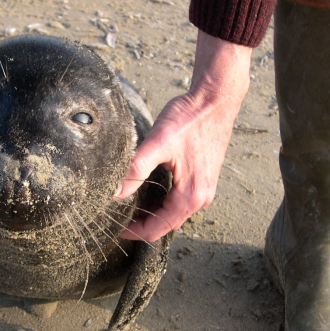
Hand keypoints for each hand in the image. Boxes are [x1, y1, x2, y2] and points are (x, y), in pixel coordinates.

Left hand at [116, 30, 251, 241]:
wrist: (216, 99)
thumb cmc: (190, 119)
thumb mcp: (158, 143)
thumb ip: (136, 168)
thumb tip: (114, 192)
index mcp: (190, 196)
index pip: (157, 229)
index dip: (133, 231)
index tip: (113, 227)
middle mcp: (201, 198)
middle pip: (165, 225)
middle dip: (140, 224)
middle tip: (116, 217)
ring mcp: (204, 189)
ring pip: (171, 213)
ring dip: (150, 212)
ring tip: (127, 205)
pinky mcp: (202, 178)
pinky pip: (178, 200)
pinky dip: (161, 201)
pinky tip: (145, 190)